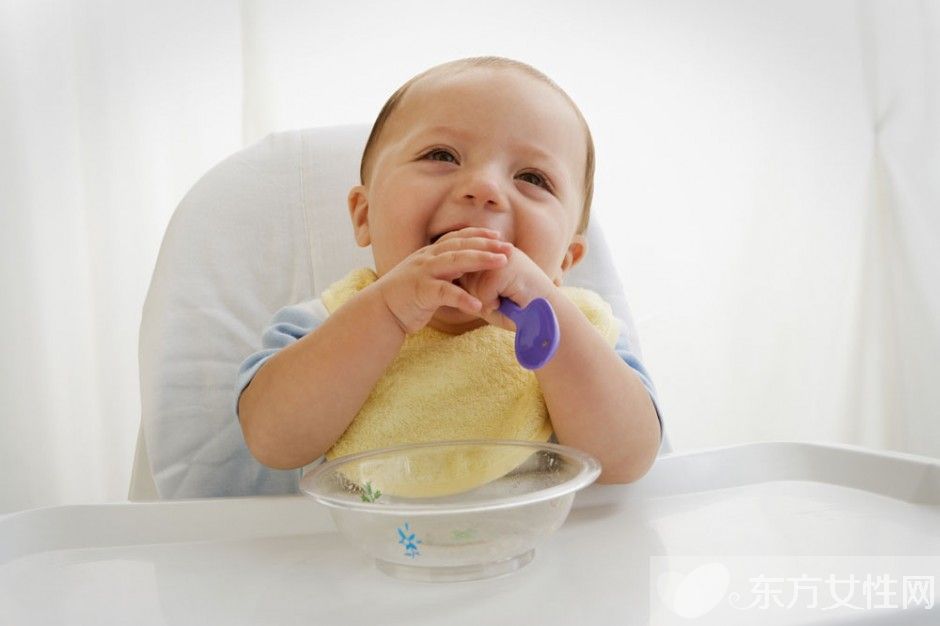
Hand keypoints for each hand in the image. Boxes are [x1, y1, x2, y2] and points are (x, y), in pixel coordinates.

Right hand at [373, 227, 511, 332]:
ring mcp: (423, 273)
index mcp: (430, 254)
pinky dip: (462, 298)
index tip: (498, 234)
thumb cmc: (407, 297)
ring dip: (480, 260)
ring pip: (455, 262)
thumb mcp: (427, 277)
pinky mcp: (421, 292)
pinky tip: (478, 305)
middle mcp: (427, 259)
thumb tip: (467, 270)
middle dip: (486, 244)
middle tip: (508, 246)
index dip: (478, 234)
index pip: (457, 238)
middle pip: (461, 246)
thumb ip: (445, 271)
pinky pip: (445, 293)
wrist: (381, 312)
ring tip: (502, 263)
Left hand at [458, 244, 556, 331]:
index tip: (490, 291)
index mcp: (495, 252)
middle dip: (476, 293)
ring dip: (484, 299)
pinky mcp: (503, 269)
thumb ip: (469, 284)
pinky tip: (509, 303)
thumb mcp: (490, 294)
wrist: (551, 315)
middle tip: (502, 297)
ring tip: (506, 299)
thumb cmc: (519, 310)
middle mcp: (498, 249)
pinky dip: (492, 304)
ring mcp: (502, 256)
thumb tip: (450, 278)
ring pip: (470, 284)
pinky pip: (481, 294)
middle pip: (462, 274)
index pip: (464, 262)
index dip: (469, 280)